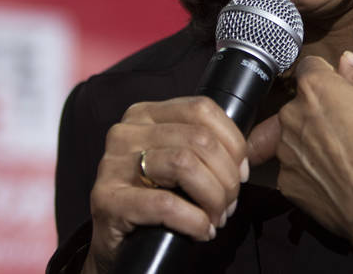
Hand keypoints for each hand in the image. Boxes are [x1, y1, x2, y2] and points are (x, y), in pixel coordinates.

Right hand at [84, 96, 248, 273]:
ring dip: (213, 197)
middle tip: (230, 203)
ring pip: (185, 165)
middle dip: (226, 177)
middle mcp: (126, 132)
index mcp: (145, 114)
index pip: (202, 110)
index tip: (242, 172)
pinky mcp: (107, 199)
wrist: (114, 241)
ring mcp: (113, 164)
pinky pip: (165, 204)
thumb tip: (245, 159)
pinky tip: (202, 231)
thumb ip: (205, 148)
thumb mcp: (176, 161)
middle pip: (199, 139)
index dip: (233, 141)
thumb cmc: (152, 197)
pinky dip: (194, 220)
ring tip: (217, 217)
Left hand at [247, 51, 352, 259]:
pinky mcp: (287, 184)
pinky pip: (293, 168)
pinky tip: (331, 177)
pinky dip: (307, 170)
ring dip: (308, 140)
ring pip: (292, 135)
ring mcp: (286, 153)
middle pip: (299, 102)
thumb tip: (346, 61)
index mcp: (316, 89)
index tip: (341, 88)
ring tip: (340, 156)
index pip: (311, 66)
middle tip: (348, 127)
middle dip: (318, 109)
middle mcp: (292, 116)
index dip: (328, 75)